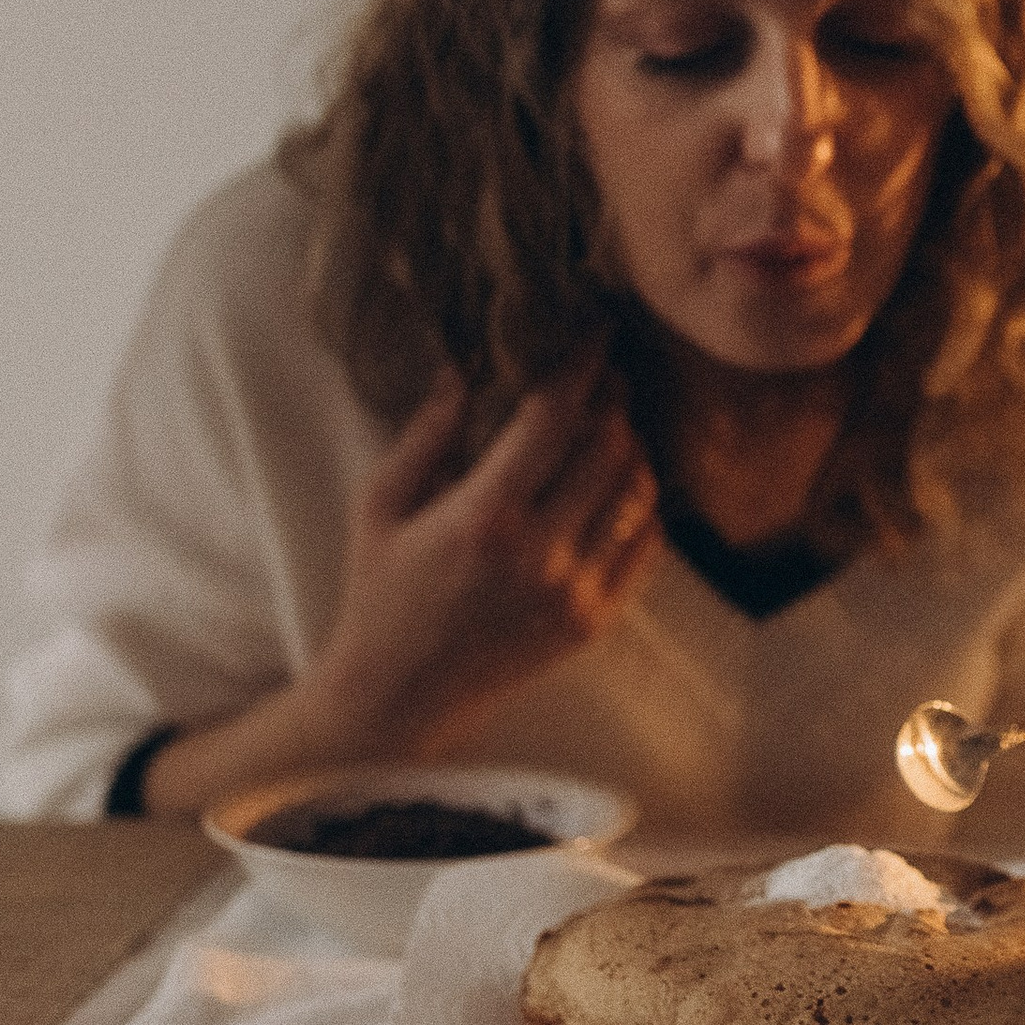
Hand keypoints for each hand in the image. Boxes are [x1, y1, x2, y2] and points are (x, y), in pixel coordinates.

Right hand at [309, 364, 661, 752]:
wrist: (399, 697)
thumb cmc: (379, 594)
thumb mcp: (380, 505)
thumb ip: (426, 433)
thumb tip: (465, 365)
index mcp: (483, 518)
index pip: (555, 417)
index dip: (582, 362)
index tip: (594, 328)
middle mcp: (540, 555)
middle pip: (610, 446)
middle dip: (613, 398)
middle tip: (604, 371)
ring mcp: (575, 593)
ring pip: (637, 492)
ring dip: (632, 446)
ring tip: (613, 422)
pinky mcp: (593, 622)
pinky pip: (645, 546)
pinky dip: (642, 503)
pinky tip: (620, 481)